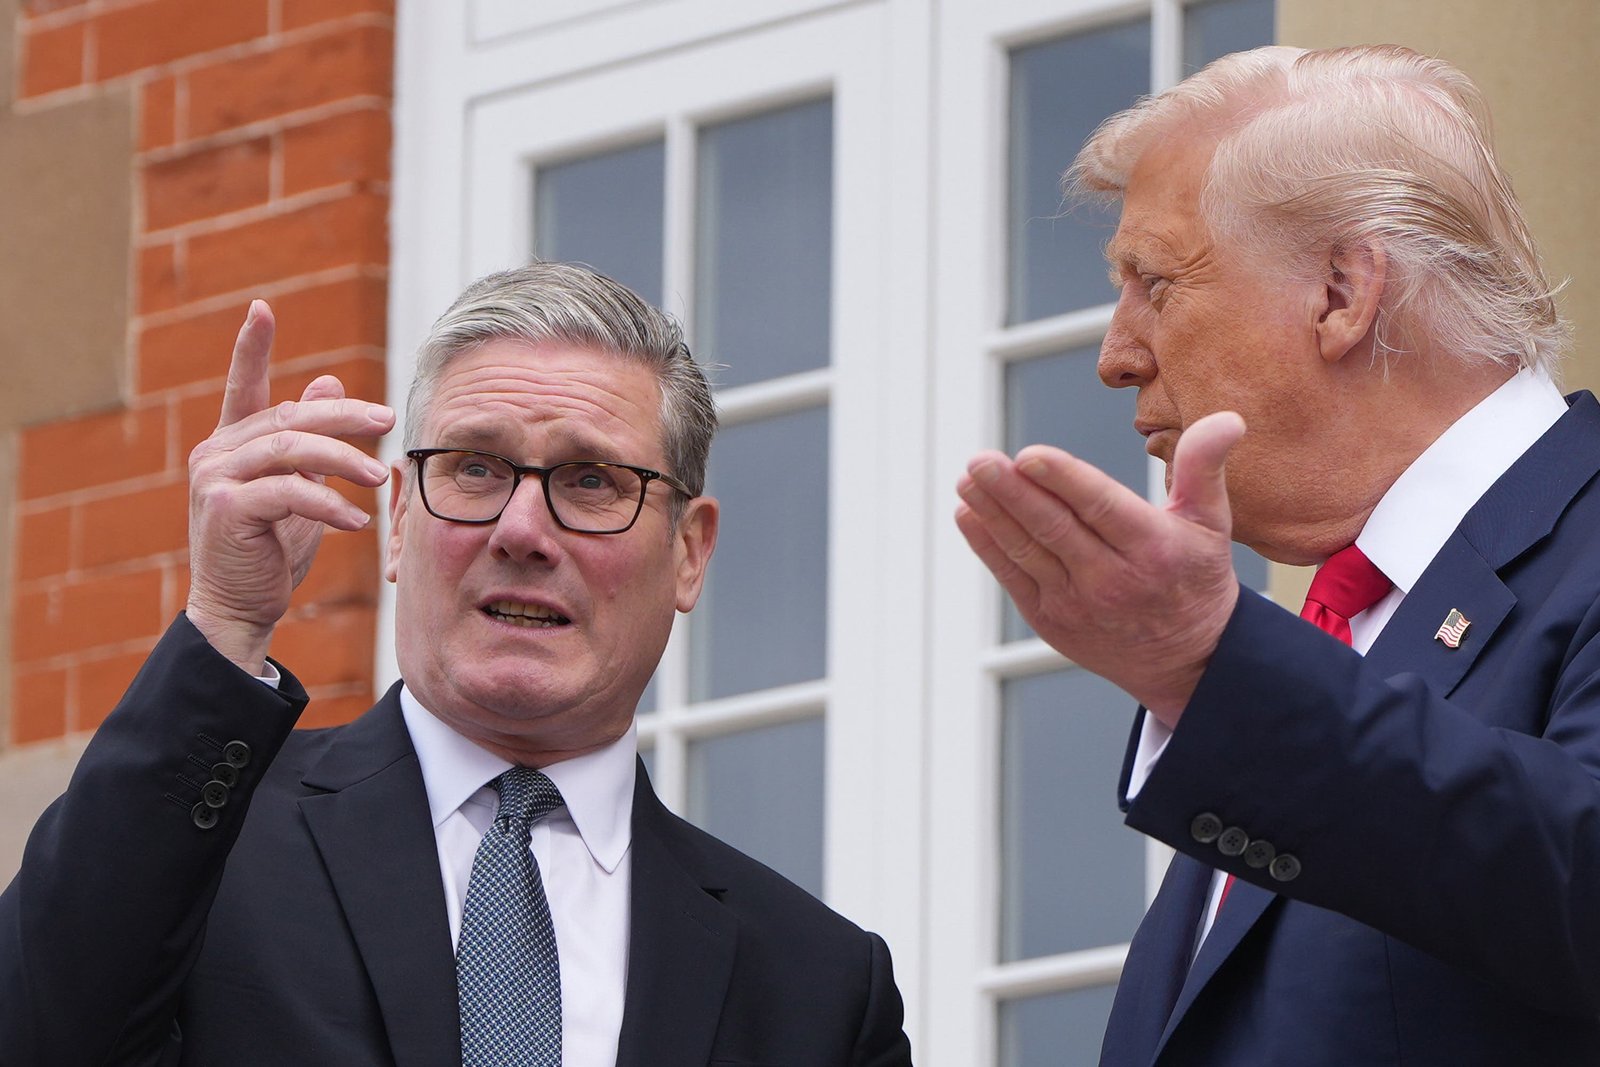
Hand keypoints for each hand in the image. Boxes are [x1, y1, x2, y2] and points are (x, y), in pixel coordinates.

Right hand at [185, 300, 395, 672]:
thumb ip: (309, 440)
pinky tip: (356, 520)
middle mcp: (216, 453)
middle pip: (290, 418)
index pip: (242, 385)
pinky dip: (328, 504)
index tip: (262, 308)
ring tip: (379, 477)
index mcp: (232, 443)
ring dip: (343, 460)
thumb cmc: (271, 550)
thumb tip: (327, 382)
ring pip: (291, 450)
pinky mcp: (227, 509)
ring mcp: (216, 479)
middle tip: (388, 421)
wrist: (240, 608)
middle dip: (345, 418)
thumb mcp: (298, 489)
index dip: (251, 347)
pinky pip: (288, 493)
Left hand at [955, 411, 1245, 724]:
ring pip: (1026, 551)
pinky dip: (987, 545)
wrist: (1187, 662)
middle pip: (1054, 528)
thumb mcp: (1212, 524)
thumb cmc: (1195, 578)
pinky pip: (1013, 577)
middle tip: (980, 460)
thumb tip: (1227, 419)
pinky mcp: (1051, 620)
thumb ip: (1205, 468)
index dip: (1063, 480)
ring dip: (992, 513)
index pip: (1100, 507)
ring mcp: (1077, 603)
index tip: (1028, 455)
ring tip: (968, 479)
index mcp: (1153, 549)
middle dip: (1011, 492)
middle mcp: (1112, 579)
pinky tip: (968, 513)